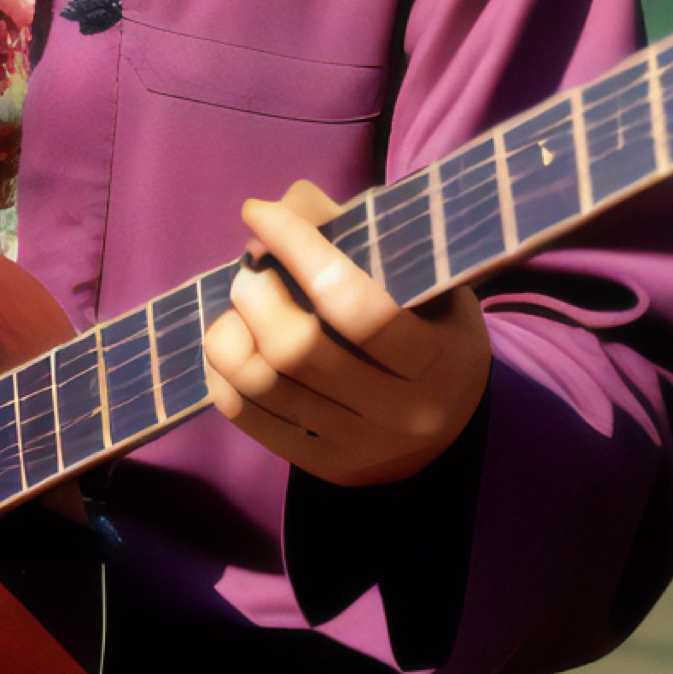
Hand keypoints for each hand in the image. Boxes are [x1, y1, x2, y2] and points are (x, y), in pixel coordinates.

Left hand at [202, 181, 490, 487]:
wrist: (450, 422)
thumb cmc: (430, 325)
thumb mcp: (420, 272)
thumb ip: (358, 229)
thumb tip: (282, 205)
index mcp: (441, 358)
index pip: (356, 305)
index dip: (299, 250)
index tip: (259, 213)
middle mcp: (403, 413)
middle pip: (298, 348)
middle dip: (256, 292)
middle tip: (250, 264)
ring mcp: (361, 448)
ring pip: (264, 384)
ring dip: (231, 327)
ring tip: (238, 300)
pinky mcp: (324, 467)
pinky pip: (247, 416)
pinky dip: (222, 370)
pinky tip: (231, 339)